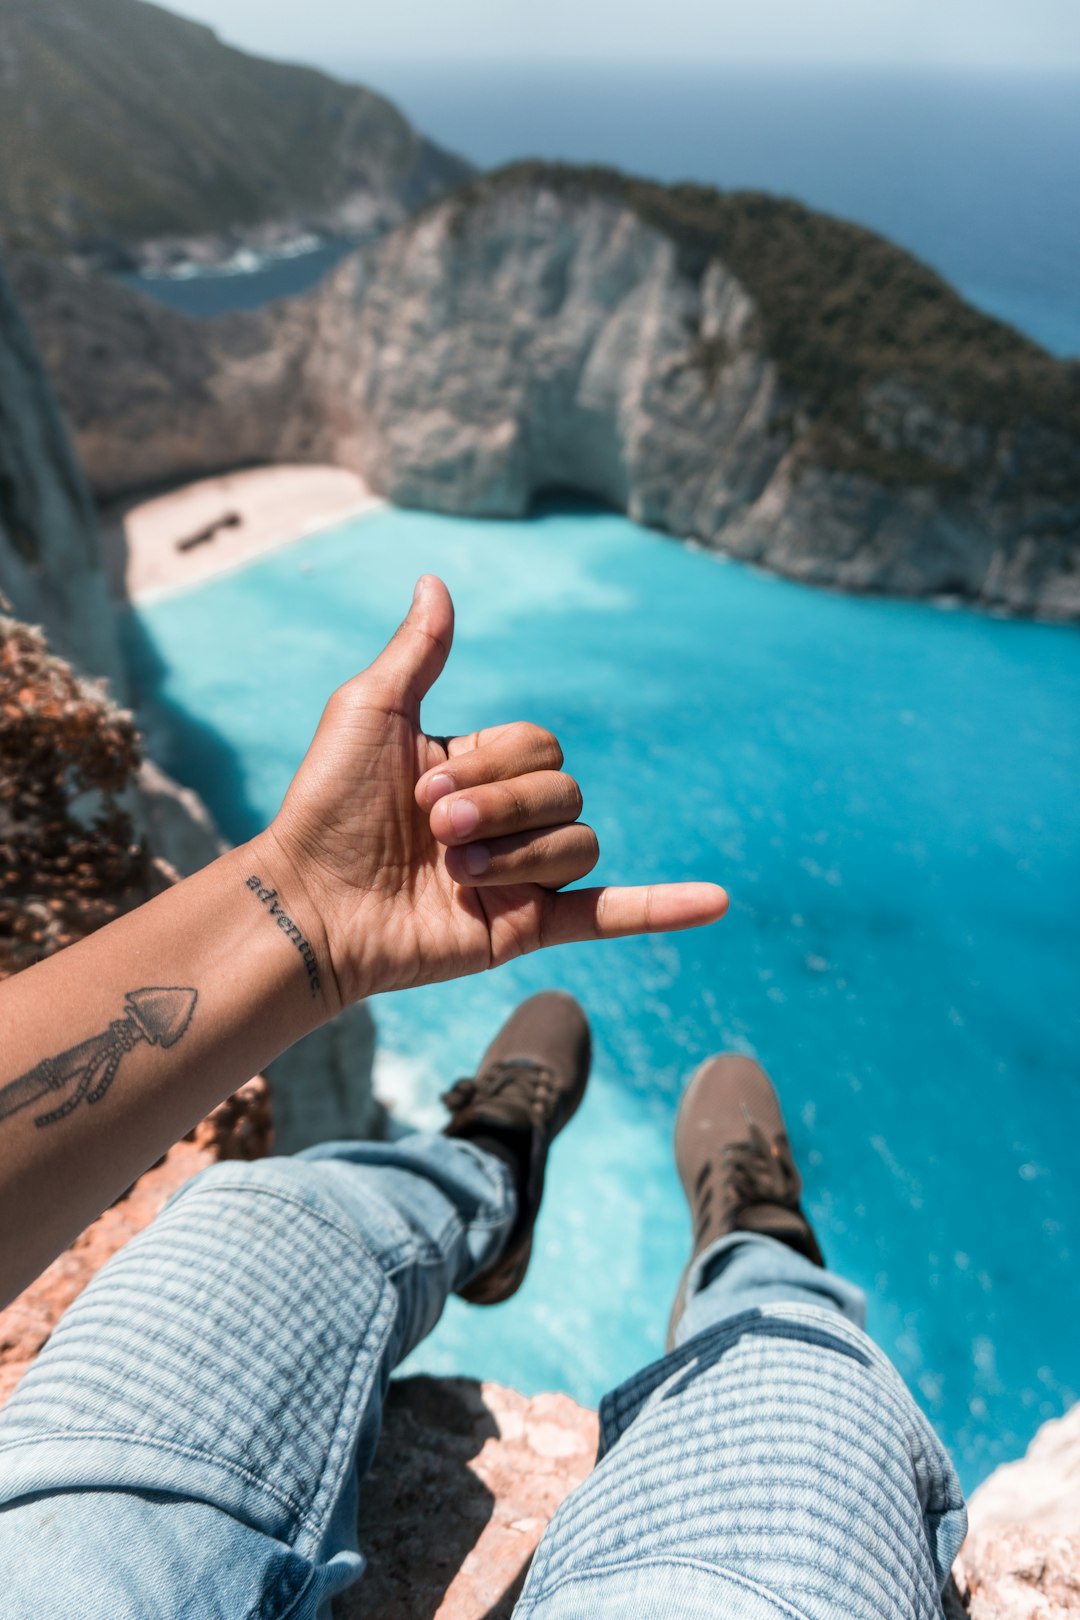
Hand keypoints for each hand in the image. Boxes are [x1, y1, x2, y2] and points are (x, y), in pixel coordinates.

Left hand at [260, 576, 727, 1009]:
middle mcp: (509, 822)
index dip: (491, 762)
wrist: (308, 902)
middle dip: (501, 804)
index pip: (541, 745)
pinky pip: (612, 914)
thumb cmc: (326, 806)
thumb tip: (435, 580)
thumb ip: (418, 653)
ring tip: (455, 868)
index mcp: (481, 769)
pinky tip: (719, 903)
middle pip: (566, 790)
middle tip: (432, 825)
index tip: (419, 784)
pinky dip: (665, 909)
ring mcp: (522, 877)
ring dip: (520, 850)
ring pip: (580, 842)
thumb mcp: (370, 711)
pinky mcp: (526, 928)